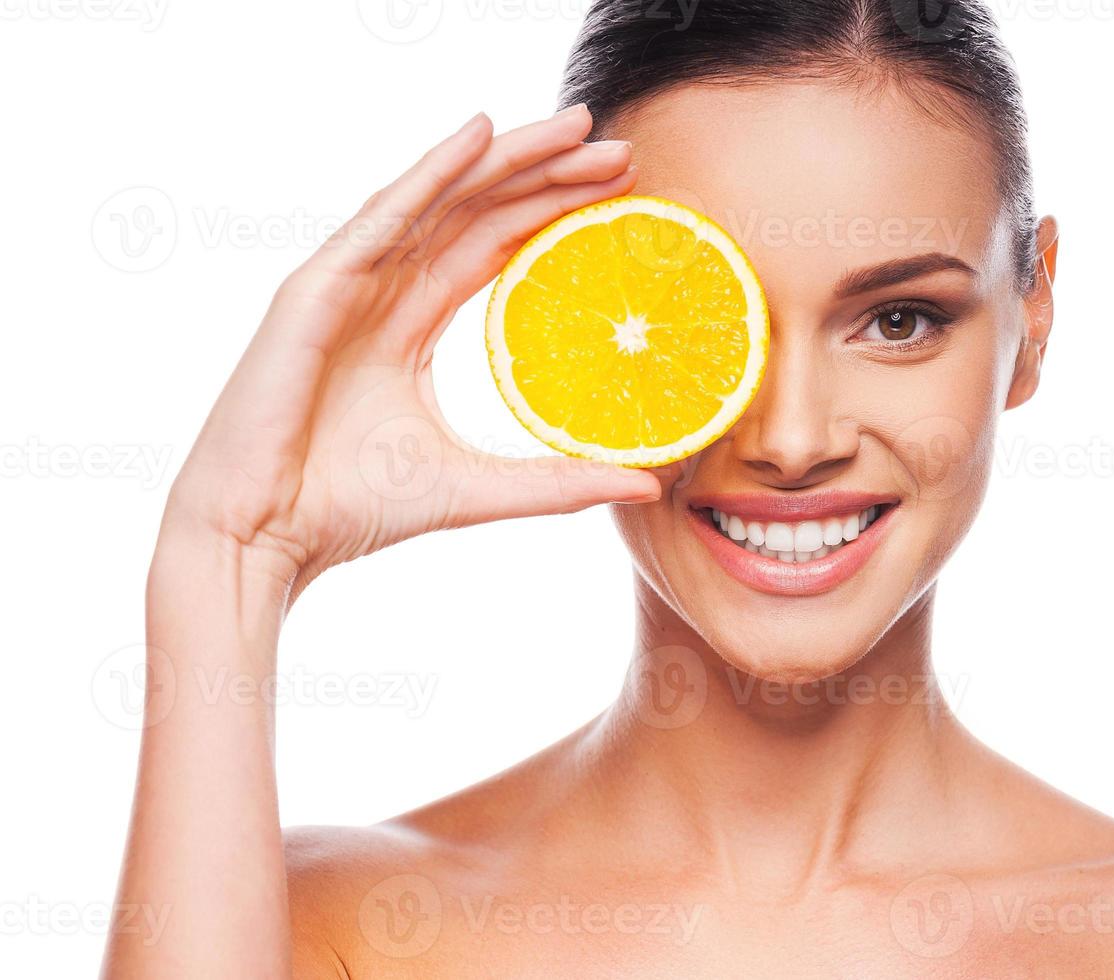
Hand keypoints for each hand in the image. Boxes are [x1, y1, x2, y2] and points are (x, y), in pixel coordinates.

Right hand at [161, 106, 659, 597]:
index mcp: (409, 325)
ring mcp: (346, 284)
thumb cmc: (353, 511)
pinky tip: (481, 136)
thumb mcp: (478, 488)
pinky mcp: (314, 288)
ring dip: (507, 159)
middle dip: (547, 174)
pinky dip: (432, 173)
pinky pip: (383, 219)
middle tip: (618, 148)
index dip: (553, 212)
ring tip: (574, 127)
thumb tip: (647, 485)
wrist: (265, 537)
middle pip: (476, 211)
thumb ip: (558, 482)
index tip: (621, 191)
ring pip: (439, 201)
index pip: (494, 247)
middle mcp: (381, 292)